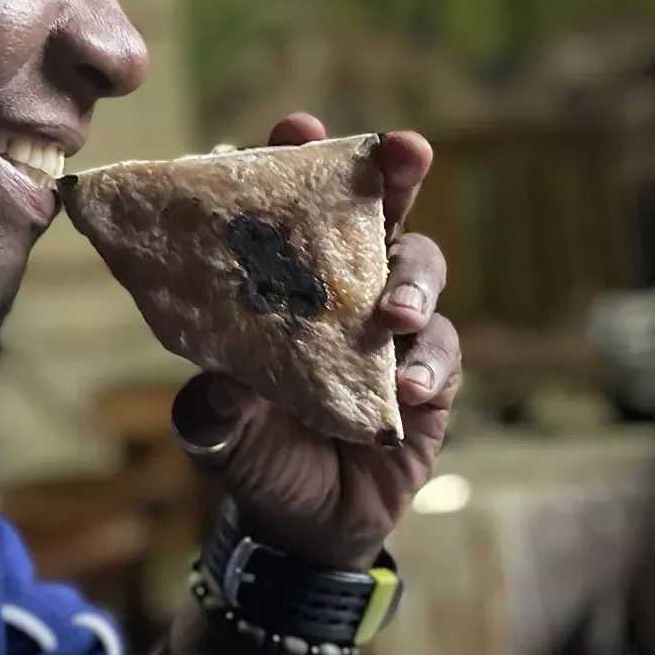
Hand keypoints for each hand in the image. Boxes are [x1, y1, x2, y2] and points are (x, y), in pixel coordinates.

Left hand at [171, 113, 458, 570]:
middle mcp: (340, 288)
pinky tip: (409, 387)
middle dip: (391, 172)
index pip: (286, 207)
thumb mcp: (218, 437)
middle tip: (403, 150)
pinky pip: (443, 351)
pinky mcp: (431, 374)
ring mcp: (390, 326)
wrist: (307, 526)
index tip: (295, 127)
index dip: (292, 160)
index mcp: (279, 282)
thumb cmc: (255, 454)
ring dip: (411, 282)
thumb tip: (218, 388)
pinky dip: (428, 363)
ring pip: (419, 268)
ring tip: (395, 315)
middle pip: (374, 211)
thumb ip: (212, 412)